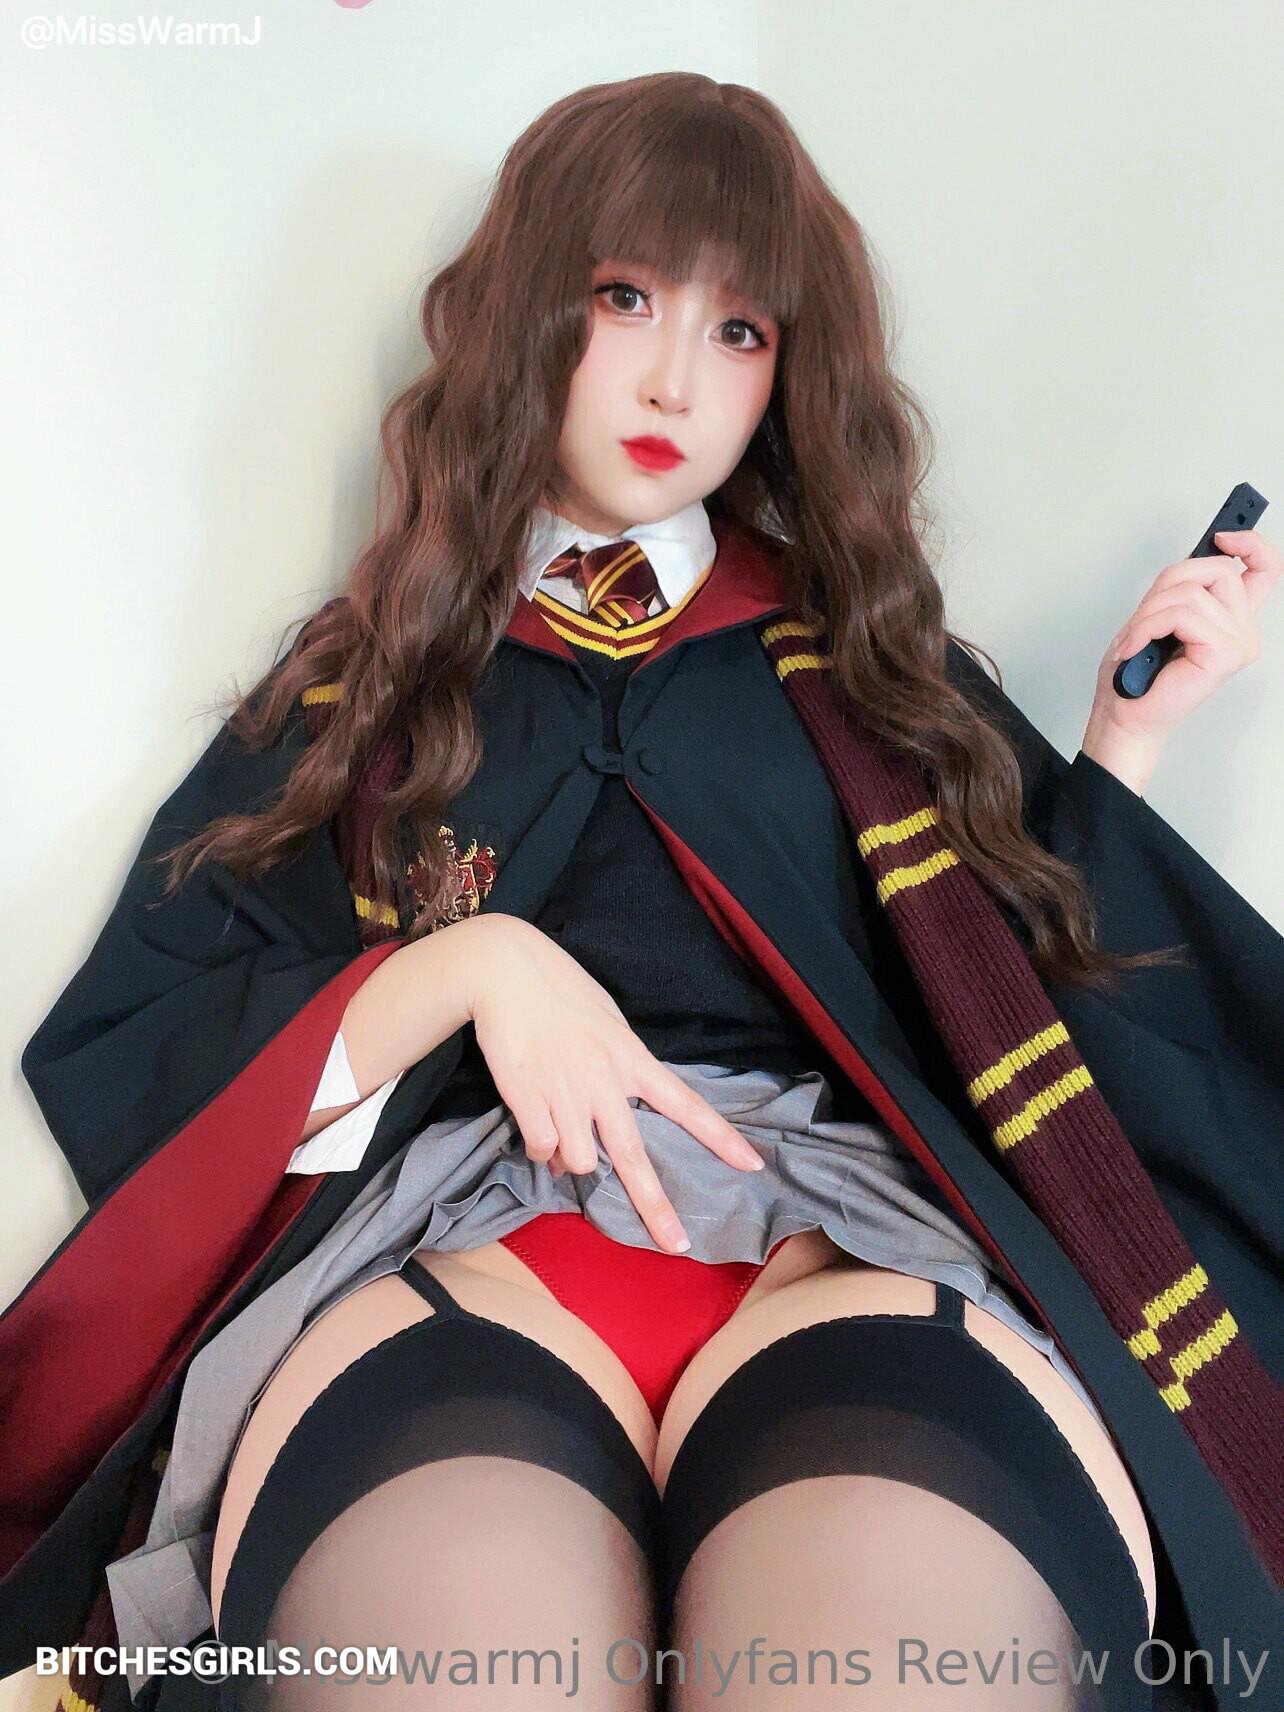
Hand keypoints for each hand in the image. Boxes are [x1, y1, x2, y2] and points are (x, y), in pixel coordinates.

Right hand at [466, 916, 765, 1253]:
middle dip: (657, 1207)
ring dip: (572, 1160)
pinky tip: (535, 1122)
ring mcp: (567, 1093)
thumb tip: (602, 1121)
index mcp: (631, 1059)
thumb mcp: (606, 1023)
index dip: (720, 1137)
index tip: (751, 1165)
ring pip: (581, 1161)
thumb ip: (616, 1068)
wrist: (506, 970)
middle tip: (677, 1244)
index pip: (685, 1103)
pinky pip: (541, 1149)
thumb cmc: (559, 989)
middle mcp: (605, 1082)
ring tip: (558, 1132)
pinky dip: (539, 1148)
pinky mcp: (529, 1098)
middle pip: (635, 1156)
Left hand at [1085, 528, 1280, 770]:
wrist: (1124, 718)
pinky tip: (1135, 647)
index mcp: (1232, 620)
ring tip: (1136, 640)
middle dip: (1167, 585)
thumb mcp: (1159, 614)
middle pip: (1216, 569)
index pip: (1264, 570)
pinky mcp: (1224, 653)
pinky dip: (1146, 626)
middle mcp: (1243, 632)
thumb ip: (1185, 587)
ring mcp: (1238, 643)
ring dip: (1149, 612)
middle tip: (1145, 618)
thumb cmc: (1137, 675)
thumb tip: (1198, 553)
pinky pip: (1181, 614)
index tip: (1223, 535)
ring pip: (1191, 592)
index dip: (1250, 544)